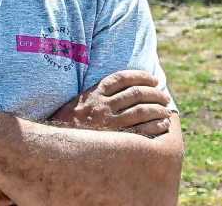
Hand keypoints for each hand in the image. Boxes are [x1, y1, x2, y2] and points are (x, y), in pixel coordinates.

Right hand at [50, 70, 171, 137]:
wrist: (54, 146)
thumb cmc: (68, 124)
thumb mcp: (79, 102)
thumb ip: (96, 93)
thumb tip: (120, 87)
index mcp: (94, 93)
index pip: (122, 78)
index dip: (141, 76)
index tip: (154, 79)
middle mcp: (102, 105)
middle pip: (136, 93)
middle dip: (154, 94)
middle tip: (164, 97)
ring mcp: (108, 123)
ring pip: (140, 111)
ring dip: (157, 109)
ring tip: (166, 111)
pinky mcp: (113, 139)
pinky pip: (139, 130)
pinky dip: (154, 126)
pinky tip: (162, 125)